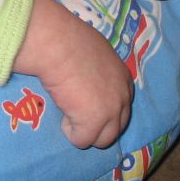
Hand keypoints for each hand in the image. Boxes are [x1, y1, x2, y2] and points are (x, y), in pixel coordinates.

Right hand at [13, 0, 130, 147]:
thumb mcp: (93, 52)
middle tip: (76, 111)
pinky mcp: (94, 123)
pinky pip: (81, 140)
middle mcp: (123, 96)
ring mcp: (111, 111)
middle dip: (97, 124)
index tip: (84, 101)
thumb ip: (97, 69)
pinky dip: (69, 131)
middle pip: (116, 126)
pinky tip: (61, 113)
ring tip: (68, 114)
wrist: (57, 43)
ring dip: (85, 131)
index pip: (121, 105)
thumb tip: (86, 75)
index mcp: (123, 77)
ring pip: (103, 139)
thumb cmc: (68, 40)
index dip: (102, 107)